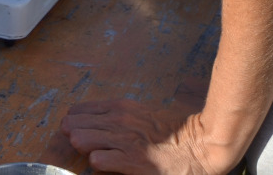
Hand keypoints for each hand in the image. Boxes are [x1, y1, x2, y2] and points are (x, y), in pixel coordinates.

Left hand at [62, 99, 229, 174]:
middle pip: (74, 124)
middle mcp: (119, 120)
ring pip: (81, 140)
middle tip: (78, 145)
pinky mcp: (132, 161)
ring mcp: (125, 140)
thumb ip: (117, 117)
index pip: (78, 110)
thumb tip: (92, 124)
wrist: (201, 145)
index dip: (73, 123)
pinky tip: (104, 165)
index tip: (75, 131)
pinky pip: (98, 160)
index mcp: (120, 107)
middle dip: (71, 136)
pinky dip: (96, 164)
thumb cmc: (172, 133)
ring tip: (90, 154)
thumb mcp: (141, 114)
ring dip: (81, 148)